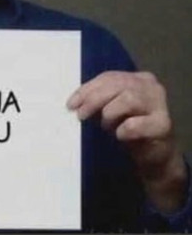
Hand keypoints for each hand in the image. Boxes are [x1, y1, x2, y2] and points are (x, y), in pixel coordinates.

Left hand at [67, 71, 186, 212]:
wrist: (155, 156)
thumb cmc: (129, 128)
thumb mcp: (110, 110)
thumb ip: (97, 100)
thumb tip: (73, 102)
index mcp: (137, 78)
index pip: (108, 77)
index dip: (87, 89)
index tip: (71, 104)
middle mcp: (151, 86)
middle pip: (118, 85)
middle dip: (94, 99)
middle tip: (81, 115)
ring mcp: (160, 104)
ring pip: (128, 99)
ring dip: (110, 114)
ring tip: (106, 126)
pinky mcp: (163, 125)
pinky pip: (135, 124)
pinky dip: (122, 130)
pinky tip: (120, 135)